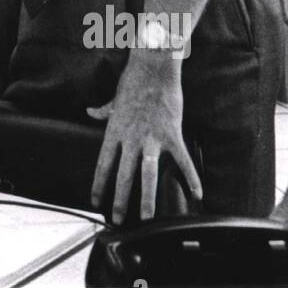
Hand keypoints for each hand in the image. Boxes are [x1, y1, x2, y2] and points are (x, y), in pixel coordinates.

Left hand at [89, 54, 202, 223]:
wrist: (154, 68)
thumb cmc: (133, 81)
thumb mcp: (114, 99)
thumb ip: (103, 111)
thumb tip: (90, 112)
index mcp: (115, 131)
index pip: (102, 163)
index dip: (98, 184)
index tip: (95, 201)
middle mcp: (131, 138)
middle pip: (123, 174)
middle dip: (120, 199)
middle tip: (117, 219)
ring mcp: (151, 137)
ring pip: (147, 173)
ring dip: (147, 196)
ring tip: (147, 217)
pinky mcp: (171, 134)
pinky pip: (182, 160)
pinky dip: (191, 177)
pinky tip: (197, 194)